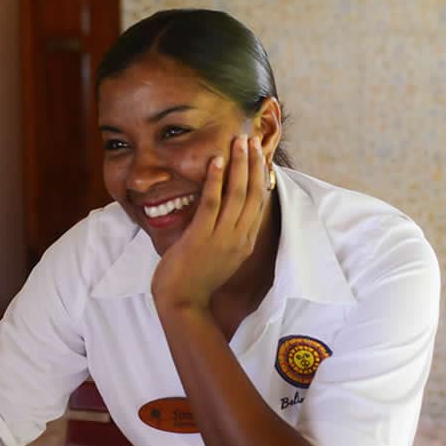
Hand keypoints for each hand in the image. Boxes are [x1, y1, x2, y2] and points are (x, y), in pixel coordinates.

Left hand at [150, 134, 268, 314]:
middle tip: (253, 140)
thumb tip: (222, 213)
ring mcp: (222, 238)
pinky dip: (215, 180)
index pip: (258, 203)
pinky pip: (212, 203)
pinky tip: (216, 161)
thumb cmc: (195, 282)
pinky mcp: (202, 237)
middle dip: (254, 164)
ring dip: (239, 165)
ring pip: (237, 194)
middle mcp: (239, 238)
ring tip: (240, 141)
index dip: (261, 177)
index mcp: (244, 242)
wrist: (183, 305)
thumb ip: (224, 235)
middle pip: (253, 193)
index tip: (261, 157)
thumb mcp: (219, 256)